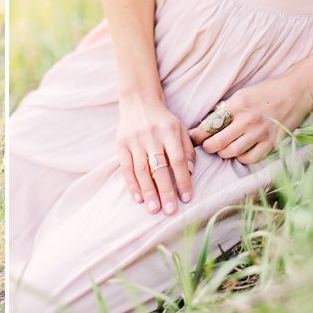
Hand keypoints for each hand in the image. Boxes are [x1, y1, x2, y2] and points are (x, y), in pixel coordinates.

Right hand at [118, 98, 195, 215]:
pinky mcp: (121, 144)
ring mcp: (134, 140)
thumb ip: (187, 149)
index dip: (183, 180)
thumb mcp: (180, 128)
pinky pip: (126, 168)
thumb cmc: (163, 119)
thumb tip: (191, 171)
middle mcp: (151, 135)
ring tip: (154, 209)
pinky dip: (132, 184)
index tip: (186, 198)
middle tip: (170, 210)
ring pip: (141, 170)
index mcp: (169, 131)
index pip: (177, 159)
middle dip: (165, 191)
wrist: (138, 101)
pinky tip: (138, 198)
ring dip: (148, 191)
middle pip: (159, 167)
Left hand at [190, 75, 309, 163]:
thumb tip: (208, 124)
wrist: (296, 92)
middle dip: (207, 147)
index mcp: (236, 105)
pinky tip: (239, 153)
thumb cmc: (266, 92)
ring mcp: (260, 132)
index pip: (209, 125)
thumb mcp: (241, 95)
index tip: (194, 139)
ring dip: (223, 153)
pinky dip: (241, 158)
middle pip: (218, 142)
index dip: (197, 135)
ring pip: (232, 152)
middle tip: (206, 146)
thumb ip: (226, 110)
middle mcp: (247, 120)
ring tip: (221, 149)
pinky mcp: (272, 142)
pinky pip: (251, 158)